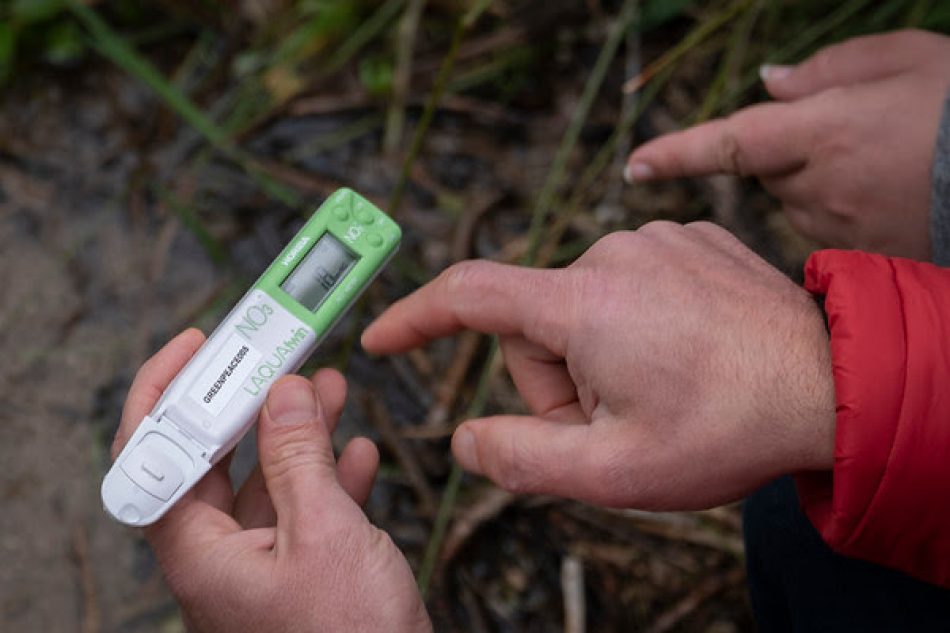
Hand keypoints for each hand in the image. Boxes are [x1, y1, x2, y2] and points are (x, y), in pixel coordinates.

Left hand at [113, 329, 429, 631]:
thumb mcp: (324, 534)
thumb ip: (298, 458)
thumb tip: (282, 392)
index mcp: (200, 552)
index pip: (154, 457)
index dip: (163, 394)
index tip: (195, 348)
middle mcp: (221, 558)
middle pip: (216, 461)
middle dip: (250, 404)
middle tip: (276, 359)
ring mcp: (262, 567)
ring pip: (268, 481)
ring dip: (299, 433)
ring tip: (331, 389)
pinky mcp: (300, 574)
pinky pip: (305, 511)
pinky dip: (330, 476)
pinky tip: (357, 452)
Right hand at [363, 223, 835, 509]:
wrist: (835, 387)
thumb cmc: (726, 430)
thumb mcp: (611, 470)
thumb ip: (517, 458)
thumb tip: (462, 439)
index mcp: (583, 303)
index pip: (467, 294)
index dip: (413, 317)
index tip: (379, 338)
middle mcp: (613, 252)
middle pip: (534, 325)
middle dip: (555, 381)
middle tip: (616, 421)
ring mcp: (656, 237)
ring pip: (582, 308)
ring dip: (598, 355)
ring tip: (661, 388)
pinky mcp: (689, 236)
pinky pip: (629, 284)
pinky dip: (637, 324)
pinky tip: (686, 352)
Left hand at [625, 29, 949, 259]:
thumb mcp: (904, 58)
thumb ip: (826, 71)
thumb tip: (770, 85)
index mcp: (821, 133)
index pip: (728, 146)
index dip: (677, 156)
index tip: (634, 169)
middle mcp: (818, 187)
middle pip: (768, 170)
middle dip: (789, 149)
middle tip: (850, 133)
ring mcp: (838, 226)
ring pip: (797, 198)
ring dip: (818, 179)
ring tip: (883, 162)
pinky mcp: (859, 252)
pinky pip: (826, 226)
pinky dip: (842, 207)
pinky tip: (887, 193)